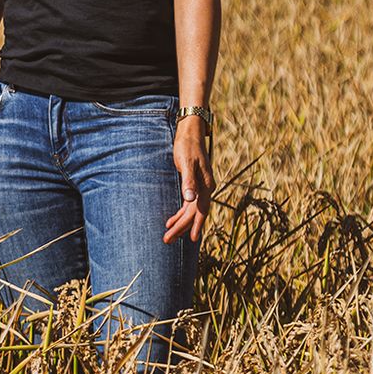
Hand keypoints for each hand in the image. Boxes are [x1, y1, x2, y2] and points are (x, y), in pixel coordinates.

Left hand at [163, 115, 213, 243]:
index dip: (195, 225)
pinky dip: (180, 213)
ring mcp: (200, 188)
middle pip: (194, 213)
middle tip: (167, 240)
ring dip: (179, 222)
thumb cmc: (187, 147)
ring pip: (190, 211)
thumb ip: (188, 181)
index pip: (200, 210)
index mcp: (206, 186)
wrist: (190, 133)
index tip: (191, 239)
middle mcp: (205, 189)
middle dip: (181, 227)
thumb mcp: (186, 163)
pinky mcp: (193, 184)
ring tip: (168, 235)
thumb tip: (189, 199)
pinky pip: (188, 204)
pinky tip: (171, 220)